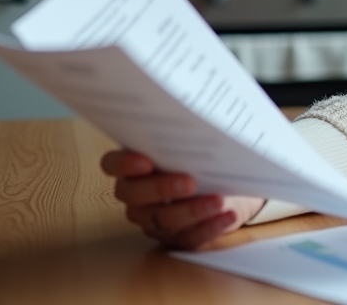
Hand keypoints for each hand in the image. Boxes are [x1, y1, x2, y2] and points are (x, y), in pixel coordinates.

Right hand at [101, 150, 264, 249]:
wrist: (234, 186)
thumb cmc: (207, 158)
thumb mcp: (197, 143)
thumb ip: (188, 134)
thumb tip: (203, 108)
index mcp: (135, 166)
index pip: (113, 164)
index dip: (123, 164)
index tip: (146, 161)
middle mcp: (138, 196)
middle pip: (134, 196)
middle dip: (161, 188)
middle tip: (189, 182)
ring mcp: (155, 220)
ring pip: (163, 220)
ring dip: (191, 211)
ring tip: (217, 200)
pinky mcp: (180, 238)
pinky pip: (191, 238)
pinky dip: (211, 227)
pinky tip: (228, 215)